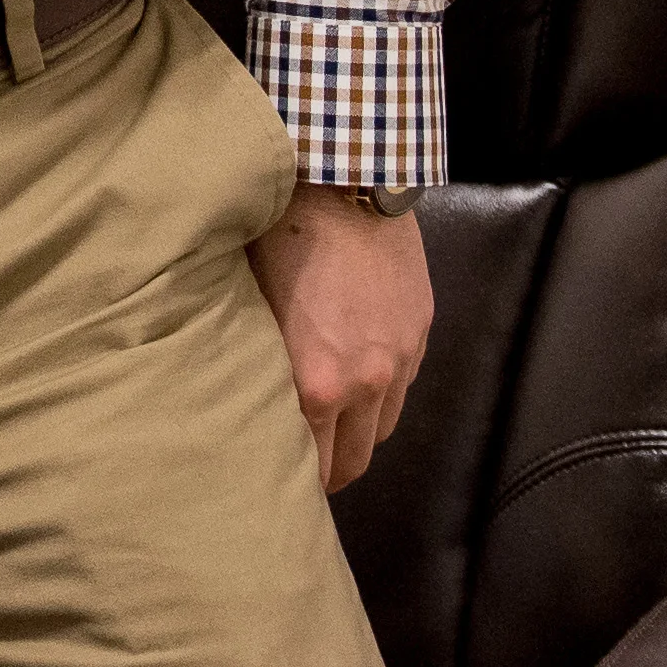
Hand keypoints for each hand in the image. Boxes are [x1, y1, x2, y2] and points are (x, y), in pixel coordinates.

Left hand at [244, 186, 433, 492]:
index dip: (293, 479)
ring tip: (333, 435)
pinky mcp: (420, 332)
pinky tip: (360, 389)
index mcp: (316, 384)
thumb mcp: (253, 307)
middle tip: (304, 475)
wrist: (344, 184)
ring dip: (358, 438)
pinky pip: (404, 388)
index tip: (274, 482)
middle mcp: (365, 383)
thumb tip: (246, 396)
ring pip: (383, 429)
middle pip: (353, 460)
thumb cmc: (279, 238)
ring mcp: (399, 359)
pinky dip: (382, 398)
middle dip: (328, 474)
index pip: (309, 462)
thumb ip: (262, 364)